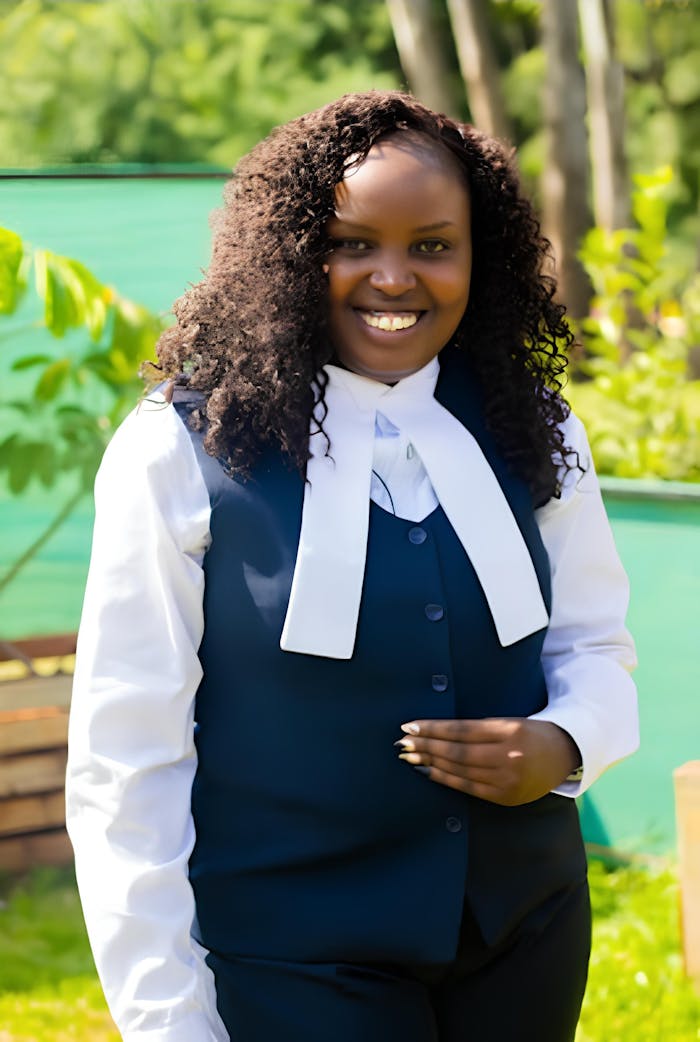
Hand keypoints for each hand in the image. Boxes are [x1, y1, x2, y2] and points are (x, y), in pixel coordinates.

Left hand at [396, 717, 580, 806]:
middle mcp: (509, 756)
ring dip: (430, 763)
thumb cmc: (531, 732)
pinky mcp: (505, 796)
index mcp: (510, 731)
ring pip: (459, 771)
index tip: (410, 726)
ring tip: (410, 757)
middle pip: (456, 752)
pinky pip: (468, 788)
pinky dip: (445, 779)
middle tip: (402, 743)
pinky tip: (429, 772)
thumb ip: (478, 728)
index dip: (433, 729)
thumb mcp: (509, 721)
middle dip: (426, 747)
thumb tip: (437, 731)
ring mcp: (507, 780)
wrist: (565, 755)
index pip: (461, 731)